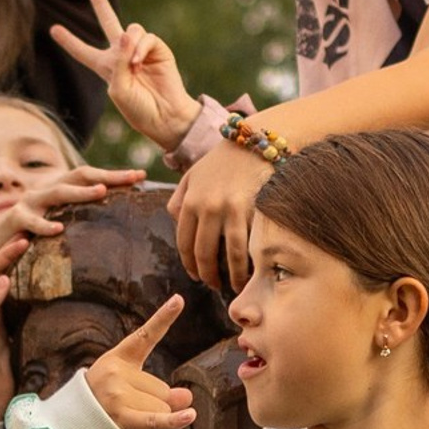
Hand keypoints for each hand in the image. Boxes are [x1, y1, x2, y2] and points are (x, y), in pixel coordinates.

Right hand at [0, 164, 146, 275]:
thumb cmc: (29, 232)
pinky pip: (31, 220)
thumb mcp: (56, 221)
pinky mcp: (14, 219)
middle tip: (132, 177)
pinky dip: (45, 224)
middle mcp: (47, 190)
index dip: (115, 175)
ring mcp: (30, 202)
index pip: (91, 177)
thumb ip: (78, 218)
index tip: (142, 175)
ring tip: (102, 192)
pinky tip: (59, 229)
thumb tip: (113, 224)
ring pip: (58, 192)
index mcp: (60, 190)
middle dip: (106, 176)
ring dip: (80, 192)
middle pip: (79, 176)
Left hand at [51, 0, 199, 149]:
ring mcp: (140, 50)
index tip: (53, 29)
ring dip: (129, 44)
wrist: (165, 115)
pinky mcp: (157, 49)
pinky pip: (146, 37)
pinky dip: (141, 47)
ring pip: (131, 29)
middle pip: (109, 23)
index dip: (69, 41)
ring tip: (134, 65)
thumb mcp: (118, 89)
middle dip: (102, 6)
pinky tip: (139, 62)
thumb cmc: (138, 108)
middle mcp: (121, 55)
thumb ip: (119, 62)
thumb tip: (127, 35)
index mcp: (106, 68)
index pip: (83, 51)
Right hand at [84, 296, 195, 428]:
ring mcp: (117, 393)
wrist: (72, 427)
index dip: (164, 316)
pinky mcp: (119, 417)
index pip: (145, 335)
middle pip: (161, 389)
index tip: (179, 299)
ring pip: (161, 407)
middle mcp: (116, 371)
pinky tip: (189, 416)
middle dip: (154, 404)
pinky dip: (174, 421)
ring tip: (127, 421)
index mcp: (119, 357)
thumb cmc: (103, 403)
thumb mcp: (128, 388)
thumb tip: (187, 398)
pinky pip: (154, 419)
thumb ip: (160, 391)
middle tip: (129, 410)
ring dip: (152, 420)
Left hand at [168, 140, 269, 292]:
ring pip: (231, 255)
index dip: (190, 265)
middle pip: (205, 253)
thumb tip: (173, 222)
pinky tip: (254, 269)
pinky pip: (253, 243)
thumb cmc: (223, 161)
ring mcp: (232, 209)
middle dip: (209, 275)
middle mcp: (208, 207)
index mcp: (190, 201)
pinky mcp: (254, 210)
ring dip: (234, 276)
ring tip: (237, 286)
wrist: (254, 142)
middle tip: (215, 286)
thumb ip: (179, 198)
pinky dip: (253, 261)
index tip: (196, 276)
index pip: (184, 243)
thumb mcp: (193, 174)